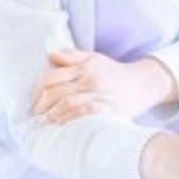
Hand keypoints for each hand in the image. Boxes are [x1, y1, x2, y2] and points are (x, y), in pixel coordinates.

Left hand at [31, 48, 176, 122]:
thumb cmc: (114, 72)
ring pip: (69, 102)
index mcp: (85, 66)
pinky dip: (69, 118)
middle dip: (42, 103)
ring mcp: (101, 94)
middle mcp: (91, 79)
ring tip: (45, 119)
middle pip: (57, 91)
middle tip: (35, 112)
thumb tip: (49, 55)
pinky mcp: (109, 109)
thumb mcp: (94, 58)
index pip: (53, 76)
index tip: (34, 98)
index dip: (38, 89)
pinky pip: (85, 113)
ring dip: (53, 112)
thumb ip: (71, 56)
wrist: (144, 83)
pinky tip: (61, 123)